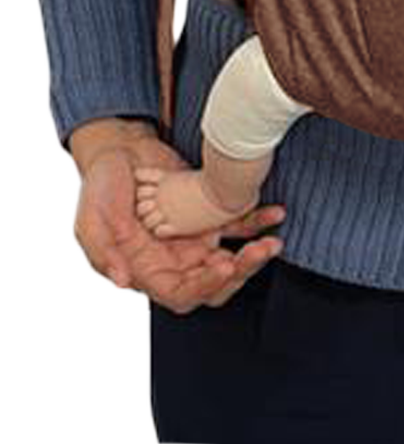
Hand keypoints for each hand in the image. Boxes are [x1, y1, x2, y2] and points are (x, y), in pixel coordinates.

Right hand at [72, 127, 284, 313]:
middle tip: (258, 253)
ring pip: (232, 256)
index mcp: (147, 269)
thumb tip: (124, 280)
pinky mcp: (208, 212)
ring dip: (255, 253)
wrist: (120, 151)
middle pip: (214, 281)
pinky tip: (273, 214)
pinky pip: (238, 223)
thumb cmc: (100, 188)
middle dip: (240, 272)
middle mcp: (176, 258)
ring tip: (272, 241)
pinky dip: (257, 221)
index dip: (204, 287)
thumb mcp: (90, 221)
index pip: (181, 293)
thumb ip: (105, 253)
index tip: (222, 267)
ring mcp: (195, 236)